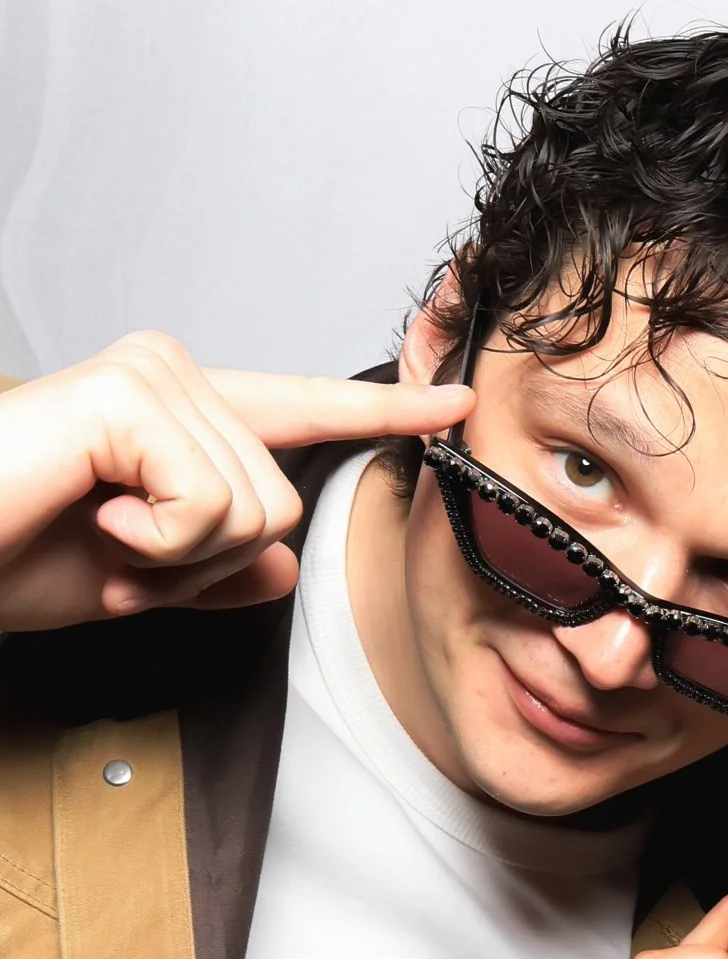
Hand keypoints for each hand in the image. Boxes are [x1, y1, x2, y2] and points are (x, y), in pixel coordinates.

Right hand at [0, 334, 470, 628]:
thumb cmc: (3, 553)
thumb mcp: (134, 582)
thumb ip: (211, 571)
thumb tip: (278, 564)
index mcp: (175, 414)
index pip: (297, 412)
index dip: (379, 413)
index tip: (451, 401)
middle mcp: (168, 376)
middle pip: (282, 503)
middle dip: (204, 563)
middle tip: (118, 556)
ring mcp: (149, 376)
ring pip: (256, 510)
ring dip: (177, 558)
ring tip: (100, 537)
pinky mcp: (127, 396)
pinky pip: (212, 505)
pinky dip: (158, 544)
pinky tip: (95, 518)